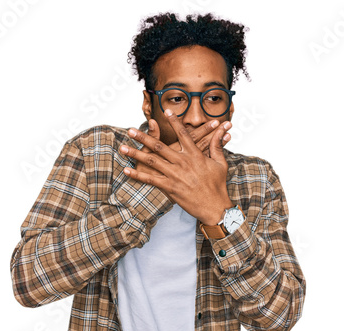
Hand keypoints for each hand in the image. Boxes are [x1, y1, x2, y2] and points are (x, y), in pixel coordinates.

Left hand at [120, 109, 233, 224]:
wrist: (214, 206)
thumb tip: (221, 132)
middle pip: (159, 146)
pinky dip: (138, 175)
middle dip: (143, 137)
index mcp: (194, 154)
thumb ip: (217, 146)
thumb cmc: (218, 186)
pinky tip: (127, 170)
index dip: (174, 122)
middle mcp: (182, 162)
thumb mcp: (220, 163)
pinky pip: (150, 180)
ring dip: (135, 154)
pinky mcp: (170, 187)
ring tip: (123, 148)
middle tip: (131, 130)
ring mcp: (175, 175)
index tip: (166, 111)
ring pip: (151, 161)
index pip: (182, 133)